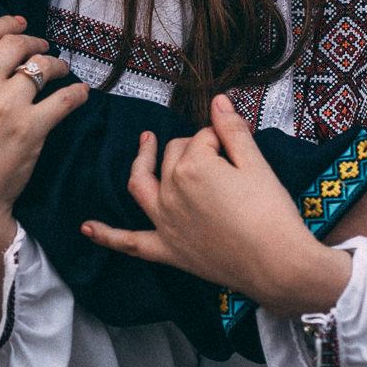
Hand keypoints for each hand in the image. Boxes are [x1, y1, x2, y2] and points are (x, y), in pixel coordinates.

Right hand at [0, 16, 87, 324]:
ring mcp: (6, 106)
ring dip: (57, 64)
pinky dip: (77, 93)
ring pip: (42, 67)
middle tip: (44, 48)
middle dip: (34, 41)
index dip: (7, 23)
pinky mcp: (31, 129)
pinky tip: (81, 94)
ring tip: (61, 69)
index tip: (21, 24)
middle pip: (16, 45)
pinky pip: (64, 99)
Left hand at [83, 96, 351, 316]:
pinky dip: (107, 235)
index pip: (204, 138)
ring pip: (142, 184)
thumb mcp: (257, 164)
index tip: (242, 152)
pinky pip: (130, 242)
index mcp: (192, 166)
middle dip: (196, 149)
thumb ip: (232, 130)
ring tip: (145, 144)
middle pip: (175, 155)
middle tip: (225, 159)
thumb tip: (218, 101)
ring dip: (140, 163)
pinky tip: (87, 227)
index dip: (225, 141)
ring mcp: (165, 222)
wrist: (279, 265)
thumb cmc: (272, 214)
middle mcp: (171, 191)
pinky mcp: (167, 250)